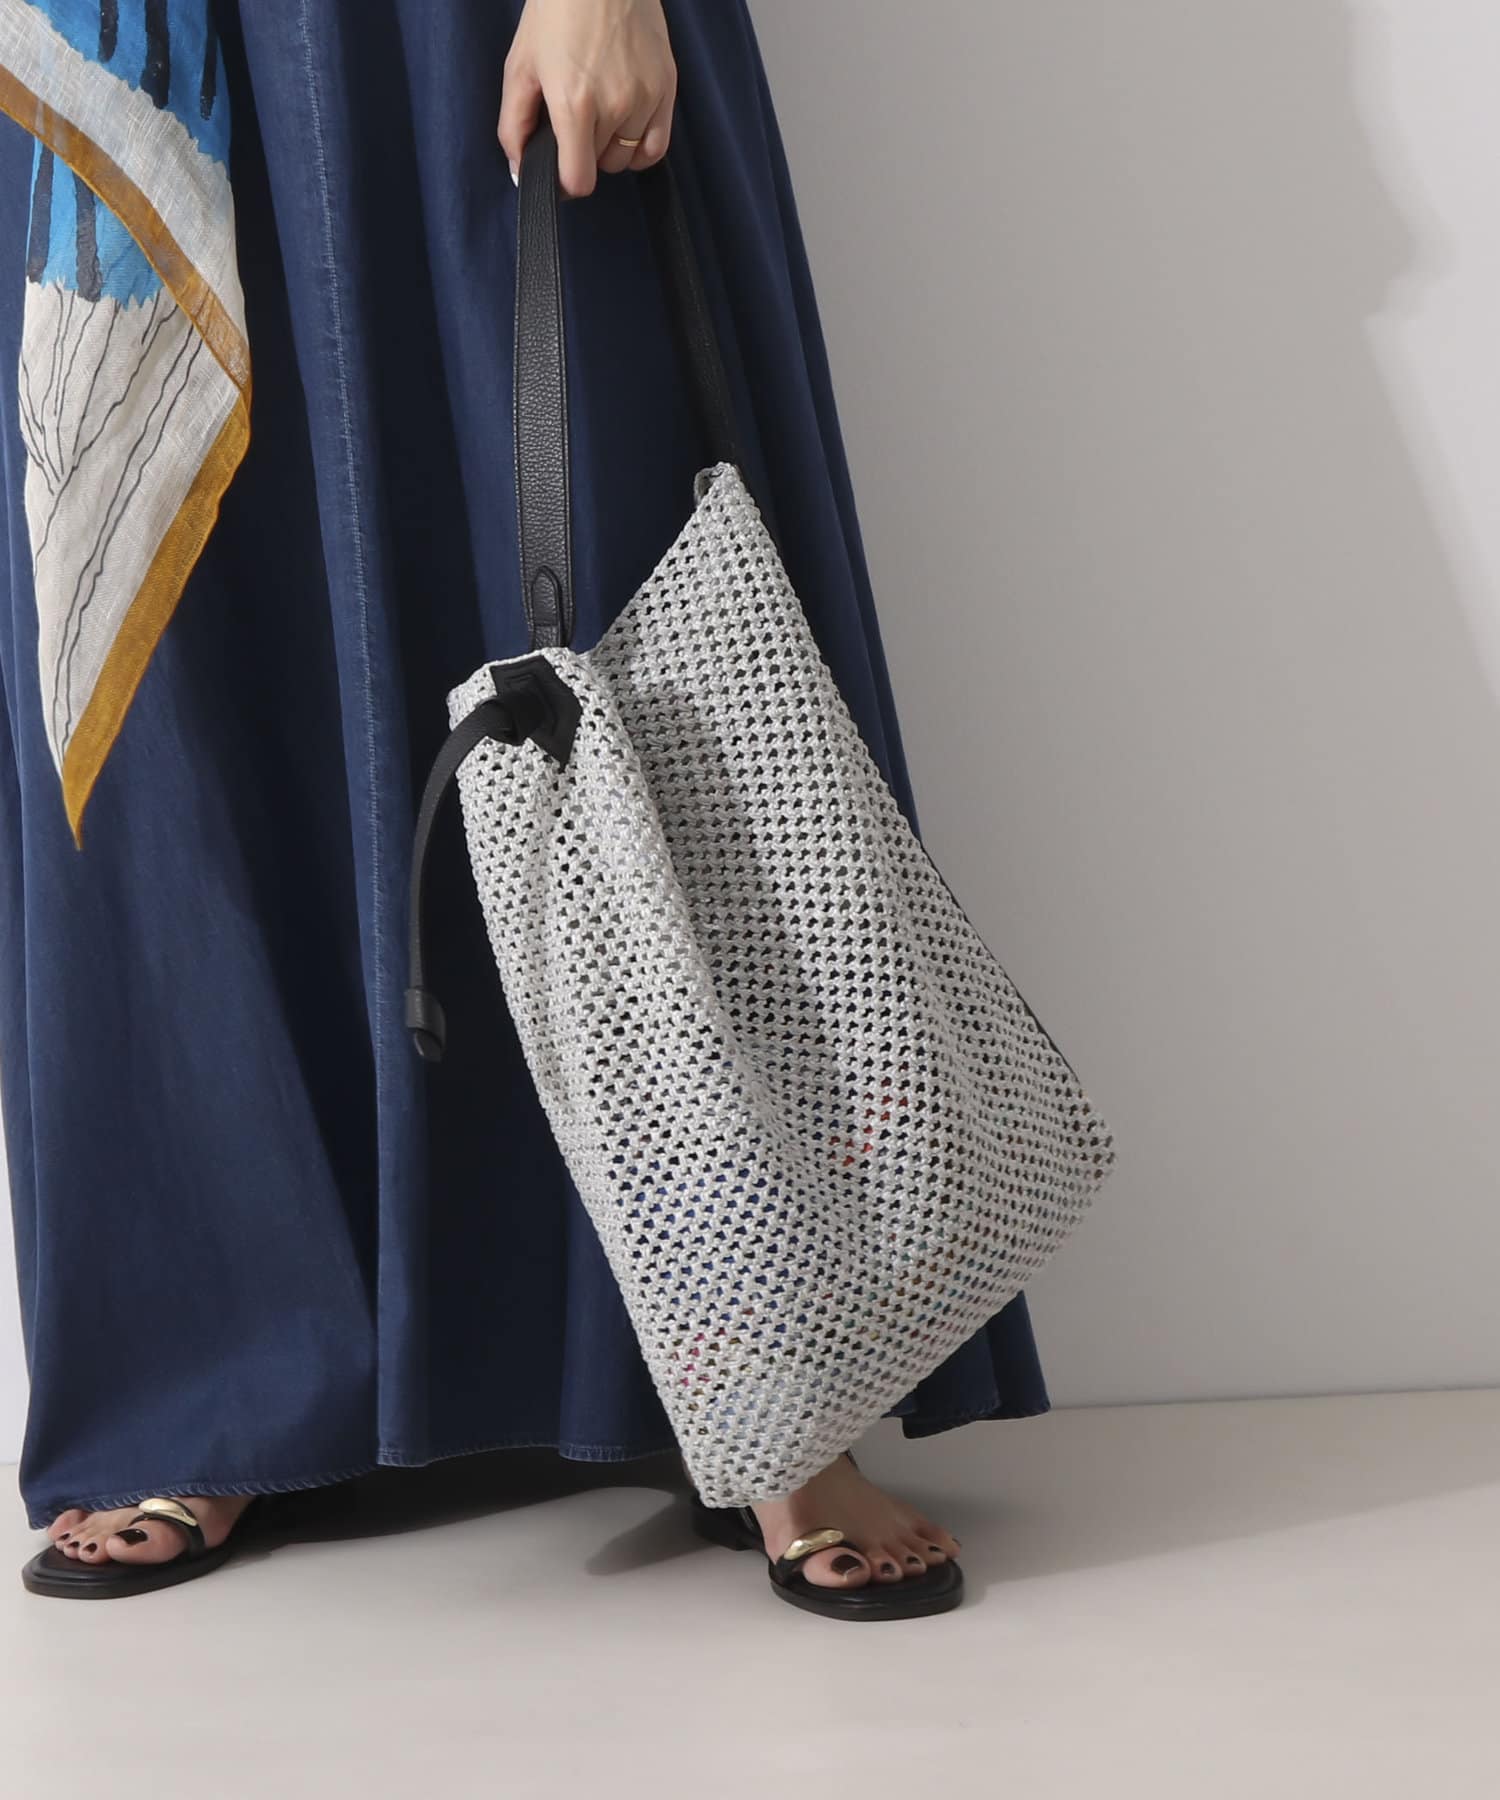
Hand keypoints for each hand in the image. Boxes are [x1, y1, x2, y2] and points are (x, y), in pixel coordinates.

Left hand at [499, 0, 676, 196]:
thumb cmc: (555, 12)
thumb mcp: (519, 66)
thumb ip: (513, 125)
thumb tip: (518, 171)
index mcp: (573, 104)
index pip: (579, 180)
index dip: (564, 184)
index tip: (557, 172)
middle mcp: (614, 106)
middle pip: (600, 167)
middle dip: (583, 154)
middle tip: (572, 122)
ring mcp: (645, 98)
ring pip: (626, 158)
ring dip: (610, 149)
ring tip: (598, 116)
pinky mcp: (667, 88)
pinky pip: (656, 147)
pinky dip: (640, 150)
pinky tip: (625, 132)